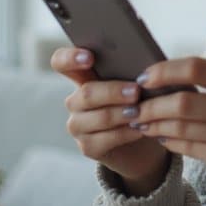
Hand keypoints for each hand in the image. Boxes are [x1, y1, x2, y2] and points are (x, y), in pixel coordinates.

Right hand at [51, 47, 169, 194]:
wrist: (144, 140)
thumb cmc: (141, 103)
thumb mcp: (135, 83)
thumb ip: (131, 70)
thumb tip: (141, 64)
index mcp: (83, 77)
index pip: (61, 62)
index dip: (70, 58)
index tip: (89, 57)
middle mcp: (76, 101)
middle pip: (86, 93)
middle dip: (113, 92)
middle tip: (136, 92)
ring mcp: (78, 125)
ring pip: (98, 117)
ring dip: (121, 114)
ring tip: (141, 112)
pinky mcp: (87, 147)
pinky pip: (105, 139)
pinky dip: (125, 133)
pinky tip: (140, 129)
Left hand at [133, 57, 205, 193]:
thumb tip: (166, 75)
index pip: (195, 68)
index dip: (164, 71)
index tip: (144, 78)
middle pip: (181, 101)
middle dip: (151, 104)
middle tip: (135, 106)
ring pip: (179, 126)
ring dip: (154, 124)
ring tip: (141, 122)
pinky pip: (186, 147)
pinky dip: (168, 141)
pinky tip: (161, 136)